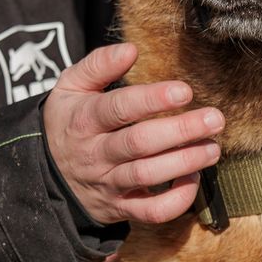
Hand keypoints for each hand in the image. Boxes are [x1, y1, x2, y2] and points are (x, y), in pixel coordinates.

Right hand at [42, 42, 222, 227]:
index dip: (151, 100)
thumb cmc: (69, 121)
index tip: (184, 91)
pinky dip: (177, 200)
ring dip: (185, 162)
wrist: (46, 173)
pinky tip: (194, 179)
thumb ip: (98, 65)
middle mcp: (96, 153)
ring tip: (213, 148)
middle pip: (139, 143)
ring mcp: (108, 183)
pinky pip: (151, 211)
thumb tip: (131, 49)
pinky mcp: (120, 207)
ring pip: (148, 175)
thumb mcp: (70, 87)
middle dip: (181, 131)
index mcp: (84, 120)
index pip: (118, 109)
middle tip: (214, 119)